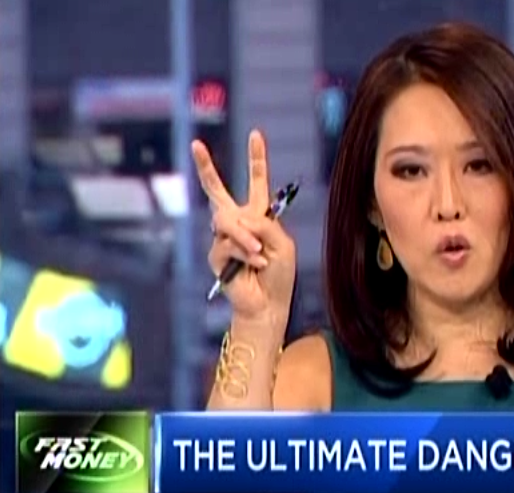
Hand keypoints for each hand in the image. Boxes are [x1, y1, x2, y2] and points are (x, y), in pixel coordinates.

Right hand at [195, 130, 296, 325]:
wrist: (268, 303)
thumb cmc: (279, 275)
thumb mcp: (283, 244)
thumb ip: (264, 225)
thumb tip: (239, 219)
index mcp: (259, 215)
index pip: (257, 182)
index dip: (256, 159)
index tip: (255, 134)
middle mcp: (239, 222)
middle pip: (217, 191)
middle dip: (206, 167)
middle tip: (195, 144)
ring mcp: (224, 238)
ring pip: (227, 222)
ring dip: (247, 239)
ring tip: (261, 255)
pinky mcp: (215, 255)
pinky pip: (228, 244)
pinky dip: (246, 254)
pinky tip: (255, 265)